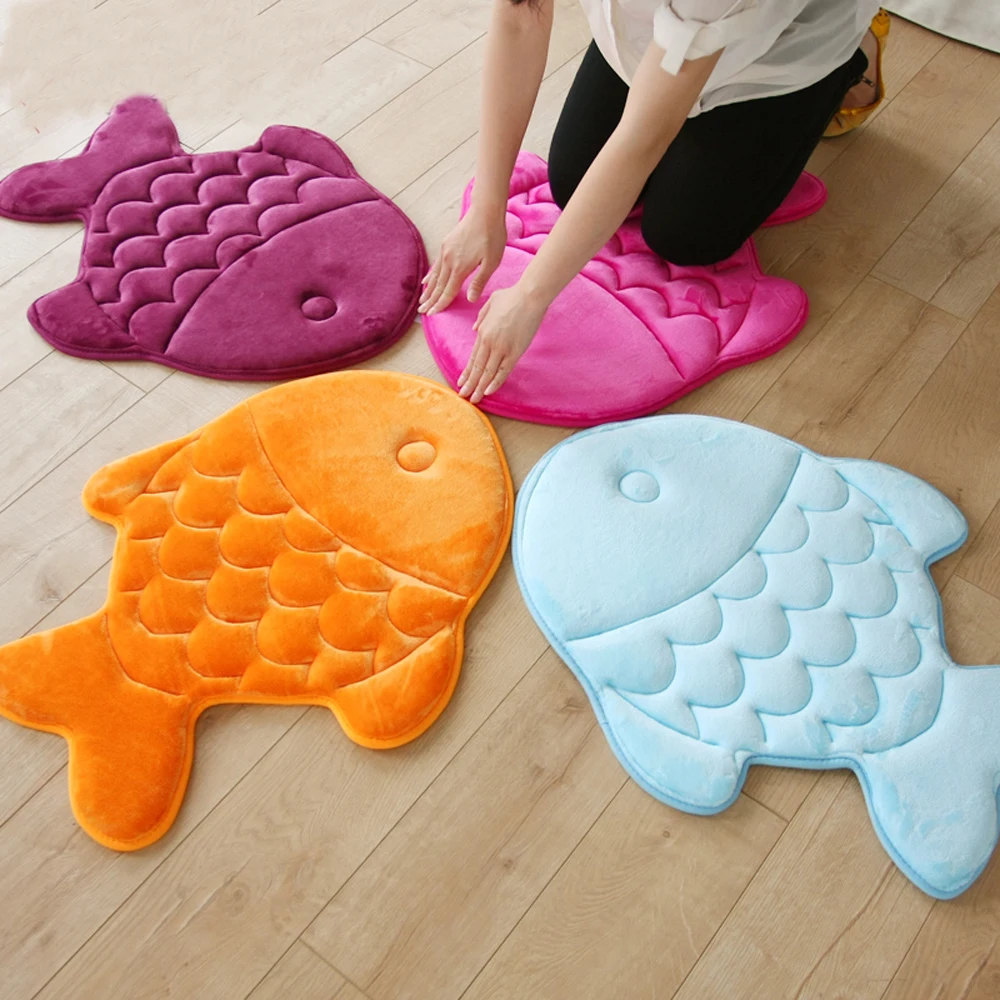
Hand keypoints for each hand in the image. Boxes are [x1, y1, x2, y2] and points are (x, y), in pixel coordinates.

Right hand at [419, 206, 506, 315]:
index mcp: (460, 268)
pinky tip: (426, 281)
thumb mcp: (491, 262)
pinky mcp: (446, 244)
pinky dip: (430, 275)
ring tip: (421, 300)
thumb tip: (470, 299)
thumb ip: (479, 281)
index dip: (440, 305)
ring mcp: (445, 252)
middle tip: (421, 312)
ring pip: (435, 276)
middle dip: (430, 300)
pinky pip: (436, 265)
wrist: (485, 212)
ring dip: (428, 290)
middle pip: (438, 286)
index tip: (431, 315)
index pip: (448, 292)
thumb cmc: (492, 237)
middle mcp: (449, 261)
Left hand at [458, 283, 547, 403]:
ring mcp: (502, 348)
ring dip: (480, 387)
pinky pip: (504, 371)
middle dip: (470, 384)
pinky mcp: (515, 351)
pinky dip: (495, 382)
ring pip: (488, 372)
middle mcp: (489, 342)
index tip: (461, 382)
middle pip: (478, 368)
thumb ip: (481, 317)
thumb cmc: (512, 297)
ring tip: (474, 399)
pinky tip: (488, 391)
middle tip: (463, 396)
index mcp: (483, 332)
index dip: (467, 372)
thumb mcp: (490, 303)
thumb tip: (475, 329)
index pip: (473, 357)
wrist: (529, 296)